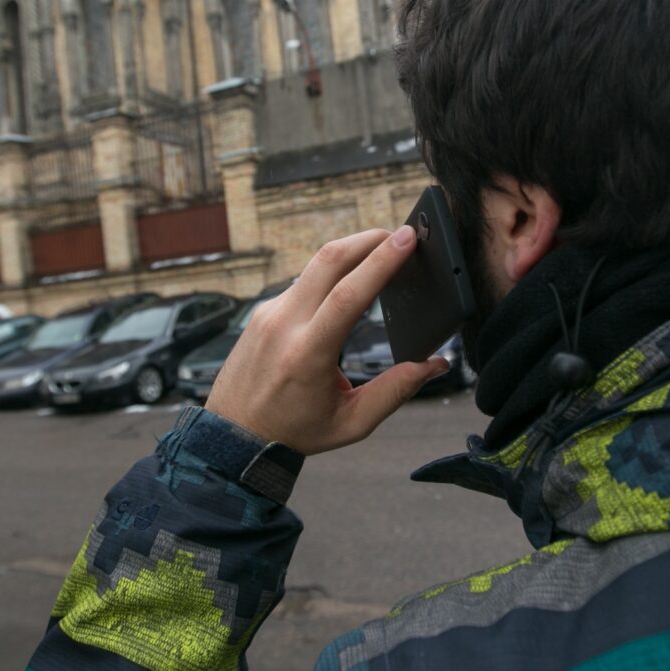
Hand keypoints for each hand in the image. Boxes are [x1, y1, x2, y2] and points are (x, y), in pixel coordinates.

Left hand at [205, 227, 448, 454]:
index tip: (406, 238)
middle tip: (400, 235)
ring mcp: (269, 313)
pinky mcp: (263, 311)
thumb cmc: (294, 431)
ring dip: (350, 252)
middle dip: (369, 239)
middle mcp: (284, 325)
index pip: (349, 294)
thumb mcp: (352, 421)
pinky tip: (348, 282)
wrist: (233, 435)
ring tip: (381, 253)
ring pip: (314, 266)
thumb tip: (436, 364)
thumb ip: (396, 391)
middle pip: (329, 260)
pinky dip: (330, 275)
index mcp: (307, 354)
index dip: (381, 261)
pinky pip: (302, 282)